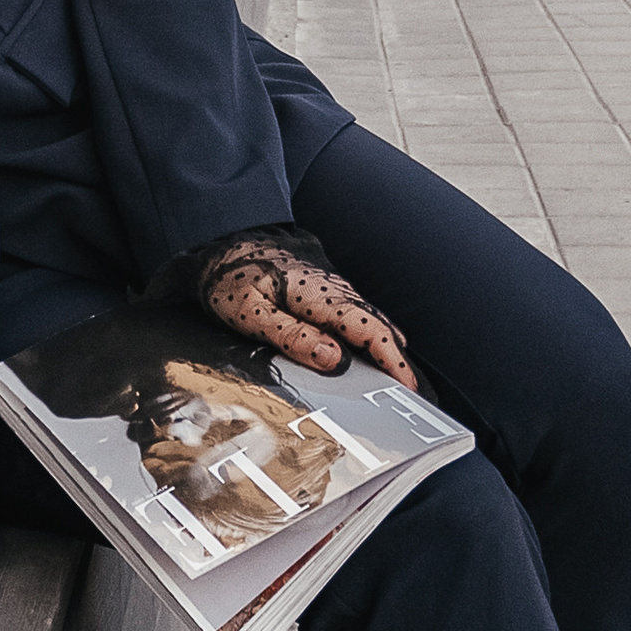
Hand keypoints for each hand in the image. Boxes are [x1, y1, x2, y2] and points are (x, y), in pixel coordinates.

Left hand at [197, 230, 414, 387]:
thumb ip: (292, 337)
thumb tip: (334, 360)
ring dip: (383, 348)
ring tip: (392, 380)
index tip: (407, 385)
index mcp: (319, 295)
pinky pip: (355, 313)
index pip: (370, 330)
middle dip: (396, 358)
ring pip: (369, 319)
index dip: (393, 360)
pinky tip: (363, 354)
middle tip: (407, 393)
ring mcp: (331, 286)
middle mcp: (333, 288)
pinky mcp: (324, 287)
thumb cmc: (230, 276)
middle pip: (378, 326)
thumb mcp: (250, 313)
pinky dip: (368, 335)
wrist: (223, 236)